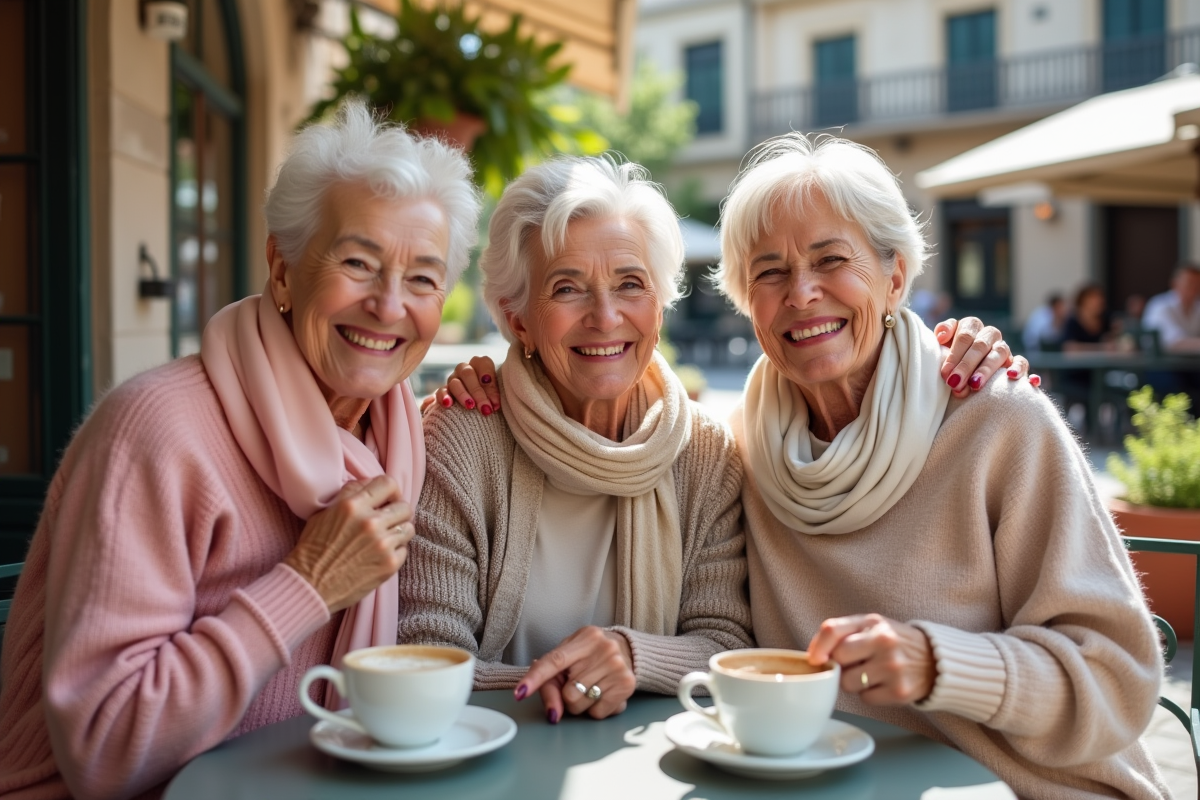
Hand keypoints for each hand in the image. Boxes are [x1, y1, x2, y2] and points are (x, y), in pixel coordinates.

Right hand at [284, 476, 414, 613]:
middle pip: (404, 506)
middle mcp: (370, 522)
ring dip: (398, 532)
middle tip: (388, 521)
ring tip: (384, 539)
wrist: (310, 586)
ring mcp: (382, 544)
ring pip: (408, 528)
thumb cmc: (313, 549)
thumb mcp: (323, 513)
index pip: (388, 483)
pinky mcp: (389, 564)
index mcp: (352, 506)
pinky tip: (379, 556)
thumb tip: (369, 485)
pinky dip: (395, 553)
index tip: (387, 499)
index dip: (391, 491)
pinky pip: (404, 550)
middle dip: (397, 513)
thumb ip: (349, 495)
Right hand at [433, 356, 500, 414]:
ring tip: (470, 406)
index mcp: (480, 365)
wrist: (480, 408)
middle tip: (486, 408)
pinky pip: (441, 391)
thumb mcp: (497, 394)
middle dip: (478, 392)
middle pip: (468, 373)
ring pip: (455, 382)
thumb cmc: (492, 398)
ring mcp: (453, 380)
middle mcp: (465, 369)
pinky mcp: (443, 392)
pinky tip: (448, 405)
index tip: (495, 400)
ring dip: (463, 395)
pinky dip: (443, 397)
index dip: (489, 379)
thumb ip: (495, 394)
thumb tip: (494, 403)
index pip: (483, 363)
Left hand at [513, 626, 635, 721]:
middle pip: (567, 693)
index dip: (535, 678)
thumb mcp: (568, 658)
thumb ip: (551, 682)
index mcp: (584, 638)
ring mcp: (617, 667)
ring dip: (581, 703)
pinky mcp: (627, 685)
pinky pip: (598, 713)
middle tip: (579, 682)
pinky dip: (596, 709)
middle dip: (568, 695)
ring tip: (592, 686)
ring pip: (581, 705)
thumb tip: (553, 714)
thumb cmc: (589, 655)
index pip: (554, 660)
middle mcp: (603, 649)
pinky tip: (603, 693)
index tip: (519, 693)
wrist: (627, 649)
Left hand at [806, 613, 935, 705]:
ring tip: (871, 672)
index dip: (818, 646)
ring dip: (854, 681)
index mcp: (873, 623)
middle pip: (838, 660)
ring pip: (848, 683)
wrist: (935, 660)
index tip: (814, 659)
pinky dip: (869, 694)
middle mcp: (884, 643)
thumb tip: (812, 655)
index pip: (832, 630)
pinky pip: (866, 699)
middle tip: (855, 663)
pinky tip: (883, 684)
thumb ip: (840, 632)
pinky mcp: (900, 692)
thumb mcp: (870, 626)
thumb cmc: (893, 641)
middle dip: (841, 665)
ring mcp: (893, 668)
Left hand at [934, 316, 1032, 395]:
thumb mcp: (940, 346)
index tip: (945, 374)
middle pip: (980, 345)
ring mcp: (1003, 348)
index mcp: (971, 326)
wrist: (960, 373)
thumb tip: (941, 337)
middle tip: (955, 383)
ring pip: (1000, 353)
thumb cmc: (948, 359)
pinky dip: (1020, 369)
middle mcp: (989, 334)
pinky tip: (1016, 378)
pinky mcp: (1015, 362)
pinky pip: (1022, 362)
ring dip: (987, 369)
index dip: (954, 355)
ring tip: (975, 385)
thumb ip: (941, 337)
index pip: (965, 336)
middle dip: (966, 365)